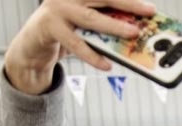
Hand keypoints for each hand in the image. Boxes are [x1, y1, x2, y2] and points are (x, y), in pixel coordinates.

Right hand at [4, 0, 154, 93]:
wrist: (32, 46)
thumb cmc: (66, 32)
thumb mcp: (88, 23)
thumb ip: (106, 21)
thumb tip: (137, 31)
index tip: (148, 3)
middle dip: (129, 4)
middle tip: (149, 11)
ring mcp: (57, 8)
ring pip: (91, 18)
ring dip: (114, 26)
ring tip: (133, 34)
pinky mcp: (49, 27)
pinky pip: (75, 43)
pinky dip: (92, 55)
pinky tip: (106, 64)